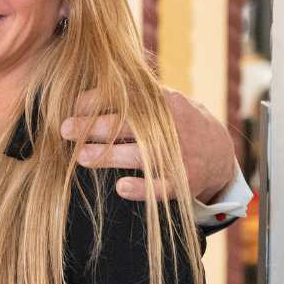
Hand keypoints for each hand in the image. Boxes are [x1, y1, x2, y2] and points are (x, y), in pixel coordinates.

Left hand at [60, 87, 235, 202]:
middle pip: (129, 125)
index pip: (126, 96)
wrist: (218, 151)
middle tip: (65, 130)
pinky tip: (119, 187)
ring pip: (141, 156)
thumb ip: (131, 94)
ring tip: (81, 157)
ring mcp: (180, 155)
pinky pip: (161, 188)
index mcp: (164, 102)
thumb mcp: (160, 101)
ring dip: (108, 156)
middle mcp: (173, 126)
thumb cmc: (173, 122)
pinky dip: (141, 188)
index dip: (96, 101)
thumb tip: (80, 95)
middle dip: (93, 126)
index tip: (73, 106)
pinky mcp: (185, 182)